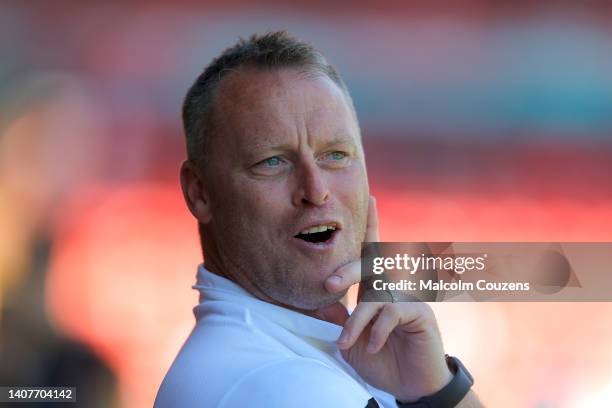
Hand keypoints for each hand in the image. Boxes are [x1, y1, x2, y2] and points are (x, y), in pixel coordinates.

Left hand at [319, 196, 452, 402]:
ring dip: (357, 321)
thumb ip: (338, 316)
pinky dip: (377, 330)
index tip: (371, 196)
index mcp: (377, 286)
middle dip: (347, 272)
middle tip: (329, 283)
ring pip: (375, 294)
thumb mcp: (351, 337)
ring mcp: (409, 297)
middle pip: (371, 264)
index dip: (372, 223)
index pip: (374, 250)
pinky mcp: (421, 312)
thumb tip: (317, 300)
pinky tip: (373, 345)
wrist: (407, 384)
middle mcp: (394, 286)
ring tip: (345, 342)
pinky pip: (392, 310)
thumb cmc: (378, 357)